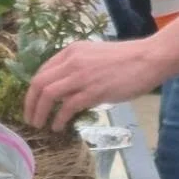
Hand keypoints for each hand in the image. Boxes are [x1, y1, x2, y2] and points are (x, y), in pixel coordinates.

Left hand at [24, 39, 161, 131]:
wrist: (148, 59)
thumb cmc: (124, 62)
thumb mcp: (94, 58)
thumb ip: (76, 70)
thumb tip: (63, 92)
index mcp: (72, 51)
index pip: (42, 72)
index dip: (32, 92)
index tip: (31, 105)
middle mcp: (73, 61)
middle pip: (39, 84)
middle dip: (30, 104)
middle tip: (30, 120)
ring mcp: (82, 76)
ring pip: (48, 95)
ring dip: (39, 113)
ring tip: (40, 125)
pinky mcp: (92, 91)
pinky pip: (66, 107)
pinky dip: (58, 120)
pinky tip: (58, 127)